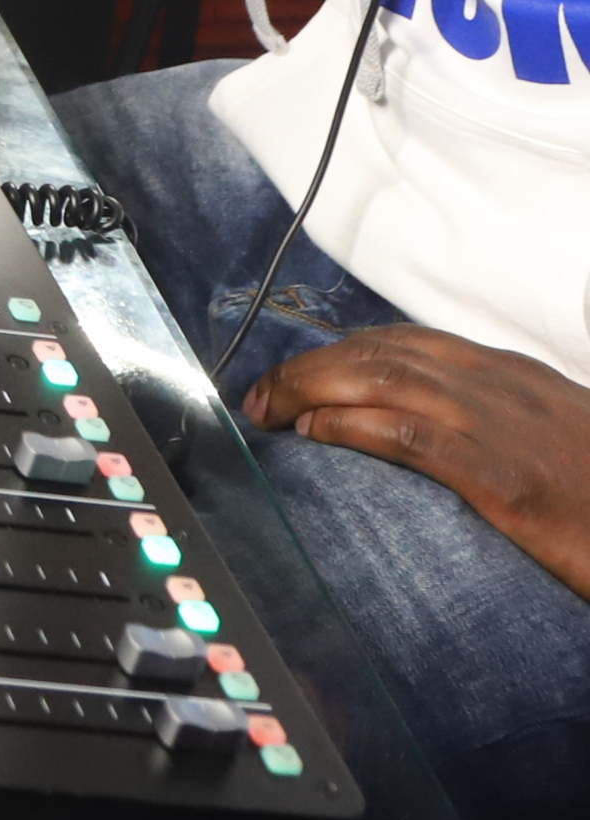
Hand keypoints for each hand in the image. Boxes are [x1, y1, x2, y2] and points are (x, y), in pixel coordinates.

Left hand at [243, 327, 589, 598]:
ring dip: (310, 389)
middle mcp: (504, 387)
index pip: (408, 342)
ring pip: (383, 380)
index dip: (341, 351)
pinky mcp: (507, 477)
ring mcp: (505, 427)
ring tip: (267, 411)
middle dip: (309, 366)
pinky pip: (411, 436)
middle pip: (382, 352)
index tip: (297, 370)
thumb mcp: (560, 442)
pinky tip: (315, 435)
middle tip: (260, 395)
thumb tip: (435, 430)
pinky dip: (353, 426)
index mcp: (517, 376)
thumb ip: (505, 423)